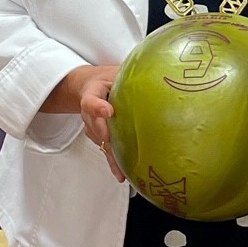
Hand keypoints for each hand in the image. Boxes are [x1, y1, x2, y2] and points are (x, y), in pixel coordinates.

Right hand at [65, 64, 123, 180]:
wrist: (91, 86)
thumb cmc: (107, 79)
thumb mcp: (115, 71)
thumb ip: (130, 75)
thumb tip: (158, 75)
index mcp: (92, 92)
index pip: (91, 100)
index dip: (98, 107)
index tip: (108, 111)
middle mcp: (89, 112)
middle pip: (94, 126)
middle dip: (105, 136)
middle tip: (113, 143)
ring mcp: (93, 126)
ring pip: (101, 142)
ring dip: (111, 155)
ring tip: (121, 168)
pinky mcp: (100, 137)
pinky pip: (106, 150)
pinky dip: (114, 163)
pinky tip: (121, 175)